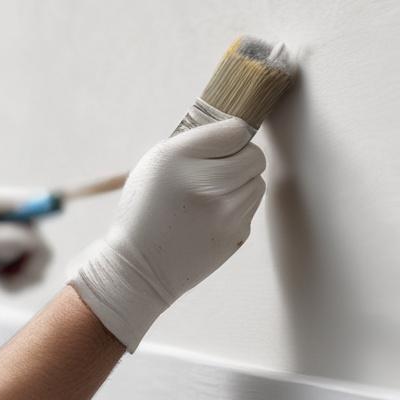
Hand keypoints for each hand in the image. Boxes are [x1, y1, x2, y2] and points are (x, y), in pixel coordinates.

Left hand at [0, 188, 52, 310]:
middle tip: (16, 280)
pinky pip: (22, 270)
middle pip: (36, 232)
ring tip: (5, 286)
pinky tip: (0, 287)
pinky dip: (18, 281)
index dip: (43, 215)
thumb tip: (33, 240)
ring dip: (26, 272)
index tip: (46, 234)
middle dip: (32, 257)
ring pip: (33, 254)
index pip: (29, 202)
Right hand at [71, 118, 265, 351]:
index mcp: (180, 158)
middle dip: (241, 158)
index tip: (220, 144)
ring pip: (258, 181)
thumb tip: (236, 131)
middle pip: (256, 156)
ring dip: (242, 183)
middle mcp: (207, 183)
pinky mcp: (238, 233)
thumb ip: (194, 143)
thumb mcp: (155, 164)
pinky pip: (251, 206)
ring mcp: (226, 211)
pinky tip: (210, 216)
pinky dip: (237, 206)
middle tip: (219, 169)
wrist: (141, 268)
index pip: (236, 131)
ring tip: (212, 194)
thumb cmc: (146, 209)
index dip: (230, 135)